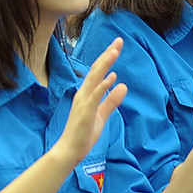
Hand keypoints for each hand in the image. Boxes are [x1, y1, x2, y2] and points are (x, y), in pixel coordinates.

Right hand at [49, 38, 127, 165]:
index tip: (117, 45)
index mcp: (87, 94)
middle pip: (96, 70)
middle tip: (119, 40)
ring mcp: (83, 102)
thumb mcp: (102, 115)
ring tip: (115, 51)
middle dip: (108, 54)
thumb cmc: (83, 134)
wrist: (69, 151)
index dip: (107, 58)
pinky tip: (112, 76)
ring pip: (94, 78)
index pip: (98, 72)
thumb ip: (111, 101)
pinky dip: (103, 85)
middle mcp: (83, 94)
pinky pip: (95, 96)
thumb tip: (123, 85)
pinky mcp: (85, 112)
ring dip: (105, 64)